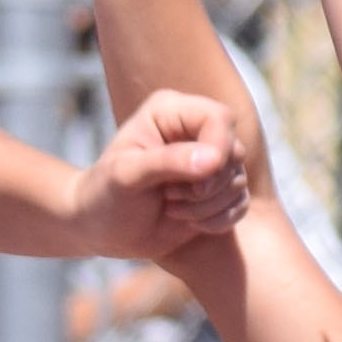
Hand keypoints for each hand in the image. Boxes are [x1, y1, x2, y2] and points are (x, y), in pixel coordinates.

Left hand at [69, 85, 253, 260]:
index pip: (219, 119)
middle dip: (208, 185)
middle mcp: (195, 131)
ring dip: (208, 205)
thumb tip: (214, 159)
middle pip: (235, 151)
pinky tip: (188, 223)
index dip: (218, 149)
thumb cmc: (104, 196)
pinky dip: (219, 220)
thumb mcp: (126, 176)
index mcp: (171, 112)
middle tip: (169, 197)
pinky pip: (240, 204)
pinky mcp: (216, 191)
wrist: (101, 229)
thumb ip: (167, 162)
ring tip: (171, 208)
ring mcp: (208, 161)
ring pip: (239, 181)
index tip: (197, 185)